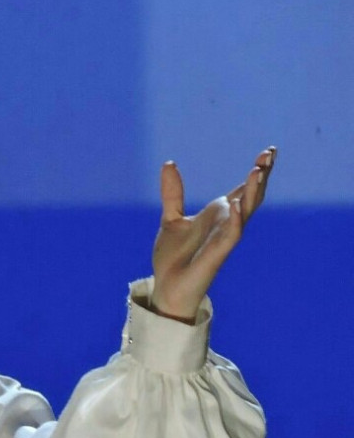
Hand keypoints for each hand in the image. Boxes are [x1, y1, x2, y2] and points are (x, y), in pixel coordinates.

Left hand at [150, 146, 275, 321]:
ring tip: (257, 170)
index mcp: (218, 215)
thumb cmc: (173, 257)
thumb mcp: (171, 219)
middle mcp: (227, 224)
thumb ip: (172, 193)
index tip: (268, 150)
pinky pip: (231, 235)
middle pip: (251, 196)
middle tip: (270, 153)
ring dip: (253, 192)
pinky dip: (236, 220)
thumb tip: (169, 163)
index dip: (257, 170)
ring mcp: (224, 238)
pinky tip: (237, 205)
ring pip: (246, 212)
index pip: (243, 189)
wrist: (166, 286)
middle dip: (261, 175)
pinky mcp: (218, 254)